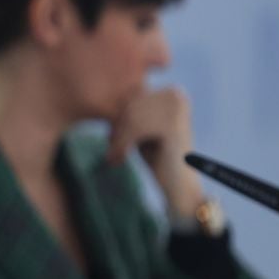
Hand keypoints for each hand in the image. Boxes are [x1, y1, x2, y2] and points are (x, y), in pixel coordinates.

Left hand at [106, 86, 202, 215]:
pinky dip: (121, 145)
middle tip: (111, 148)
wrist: (179, 187)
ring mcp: (177, 109)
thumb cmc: (156, 155)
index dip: (117, 116)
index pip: (131, 93)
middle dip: (116, 126)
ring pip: (129, 115)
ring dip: (117, 137)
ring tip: (115, 155)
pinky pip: (134, 129)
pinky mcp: (172, 126)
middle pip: (129, 102)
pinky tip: (118, 160)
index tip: (111, 136)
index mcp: (170, 91)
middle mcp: (176, 95)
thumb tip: (99, 93)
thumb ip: (125, 109)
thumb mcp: (139, 126)